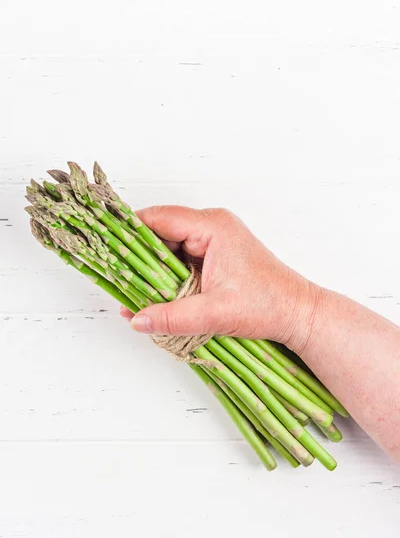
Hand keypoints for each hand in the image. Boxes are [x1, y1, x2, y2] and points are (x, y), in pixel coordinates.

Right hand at [121, 206, 319, 350]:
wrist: (296, 313)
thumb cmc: (267, 305)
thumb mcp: (216, 313)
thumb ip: (173, 317)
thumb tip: (136, 319)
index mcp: (213, 227)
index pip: (159, 218)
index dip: (130, 231)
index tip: (107, 247)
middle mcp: (211, 227)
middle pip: (160, 233)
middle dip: (139, 258)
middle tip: (119, 280)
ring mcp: (213, 241)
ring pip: (169, 249)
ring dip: (153, 271)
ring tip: (135, 294)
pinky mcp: (214, 256)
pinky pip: (181, 260)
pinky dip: (168, 278)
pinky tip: (157, 297)